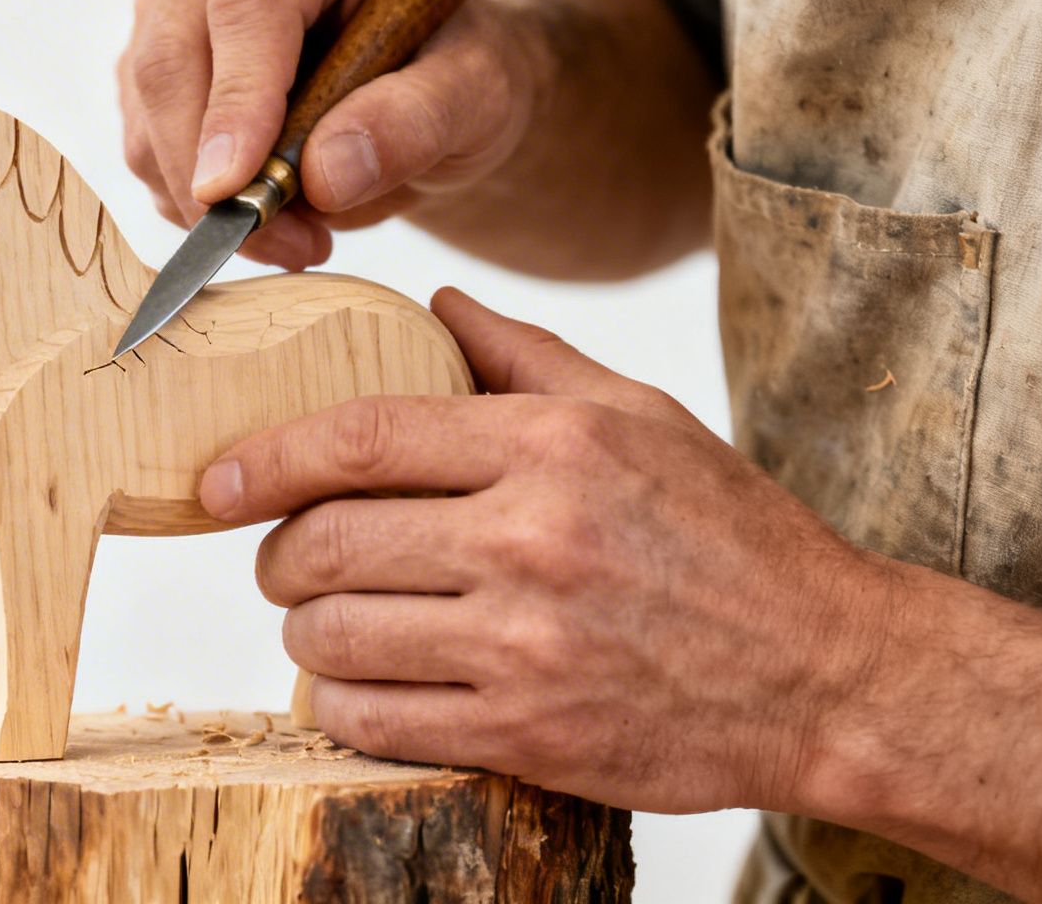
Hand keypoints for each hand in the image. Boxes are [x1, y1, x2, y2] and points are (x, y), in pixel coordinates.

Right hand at [119, 0, 543, 269]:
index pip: (248, 7)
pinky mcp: (151, 63)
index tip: (236, 190)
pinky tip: (264, 216)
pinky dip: (189, 203)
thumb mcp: (480, 91)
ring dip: (203, 200)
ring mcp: (174, 2)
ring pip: (145, 109)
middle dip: (209, 172)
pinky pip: (143, 144)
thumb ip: (418, 121)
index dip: (236, 101)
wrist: (432, 85)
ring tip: (301, 238)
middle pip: (170, 58)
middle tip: (284, 245)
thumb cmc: (458, 67)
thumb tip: (324, 175)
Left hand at [199, 287, 890, 814]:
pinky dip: (339, 704)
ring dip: (305, 630)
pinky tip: (360, 685)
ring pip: (334, 635)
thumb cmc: (731, 536)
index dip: (265, 457)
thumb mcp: (641, 418)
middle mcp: (529, 541)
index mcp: (550, 448)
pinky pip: (372, 721)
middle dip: (276, 552)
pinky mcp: (525, 735)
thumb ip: (526, 357)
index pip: (360, 438)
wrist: (827, 674)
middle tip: (284, 558)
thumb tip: (431, 306)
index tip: (214, 479)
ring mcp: (523, 647)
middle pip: (325, 541)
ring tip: (327, 620)